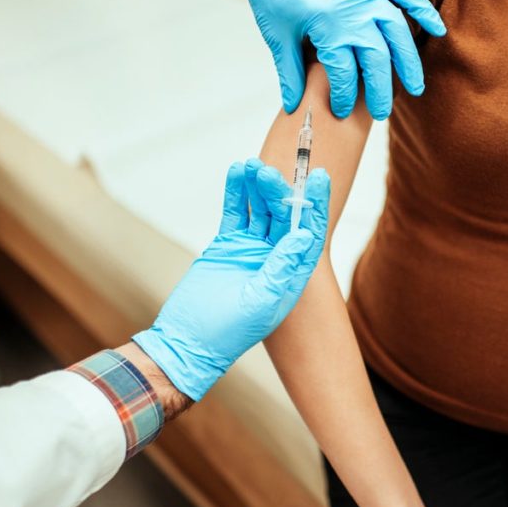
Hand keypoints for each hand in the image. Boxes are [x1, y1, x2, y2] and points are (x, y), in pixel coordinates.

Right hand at [132, 158, 329, 400]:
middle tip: (270, 172)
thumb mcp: (261, 301)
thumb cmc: (230, 332)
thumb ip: (281, 267)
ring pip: (260, 210)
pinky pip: (236, 213)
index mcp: (292, 273)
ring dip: (259, 187)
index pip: (309, 231)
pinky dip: (237, 193)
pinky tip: (238, 171)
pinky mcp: (228, 244)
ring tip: (254, 165)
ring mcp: (252, 249)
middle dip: (280, 192)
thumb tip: (305, 235)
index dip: (315, 204)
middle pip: (284, 216)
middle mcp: (276, 257)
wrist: (189, 341)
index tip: (318, 177)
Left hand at [216, 0, 446, 119]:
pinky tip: (438, 30)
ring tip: (414, 87)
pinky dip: (423, 10)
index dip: (345, 97)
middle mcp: (353, 7)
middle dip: (381, 90)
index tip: (342, 111)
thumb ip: (290, 73)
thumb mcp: (276, 33)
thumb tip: (293, 108)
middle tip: (382, 113)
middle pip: (377, 59)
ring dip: (408, 62)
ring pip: (398, 32)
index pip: (345, 73)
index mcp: (327, 24)